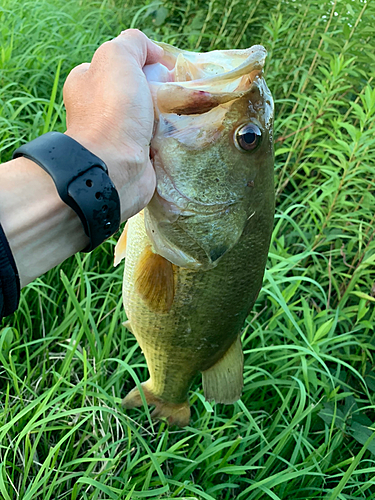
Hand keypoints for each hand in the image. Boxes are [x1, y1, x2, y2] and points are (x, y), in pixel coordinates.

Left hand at [63, 29, 162, 221]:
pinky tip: (181, 134)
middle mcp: (99, 110)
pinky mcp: (136, 158)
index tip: (164, 70)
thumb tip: (154, 53)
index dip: (144, 63)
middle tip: (174, 94)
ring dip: (168, 115)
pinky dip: (171, 138)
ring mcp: (118, 136)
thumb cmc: (113, 110)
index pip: (119, 65)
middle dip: (159, 90)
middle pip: (138, 91)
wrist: (115, 166)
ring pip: (151, 117)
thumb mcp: (117, 57)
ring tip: (182, 114)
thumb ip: (133, 42)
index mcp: (87, 83)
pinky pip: (159, 142)